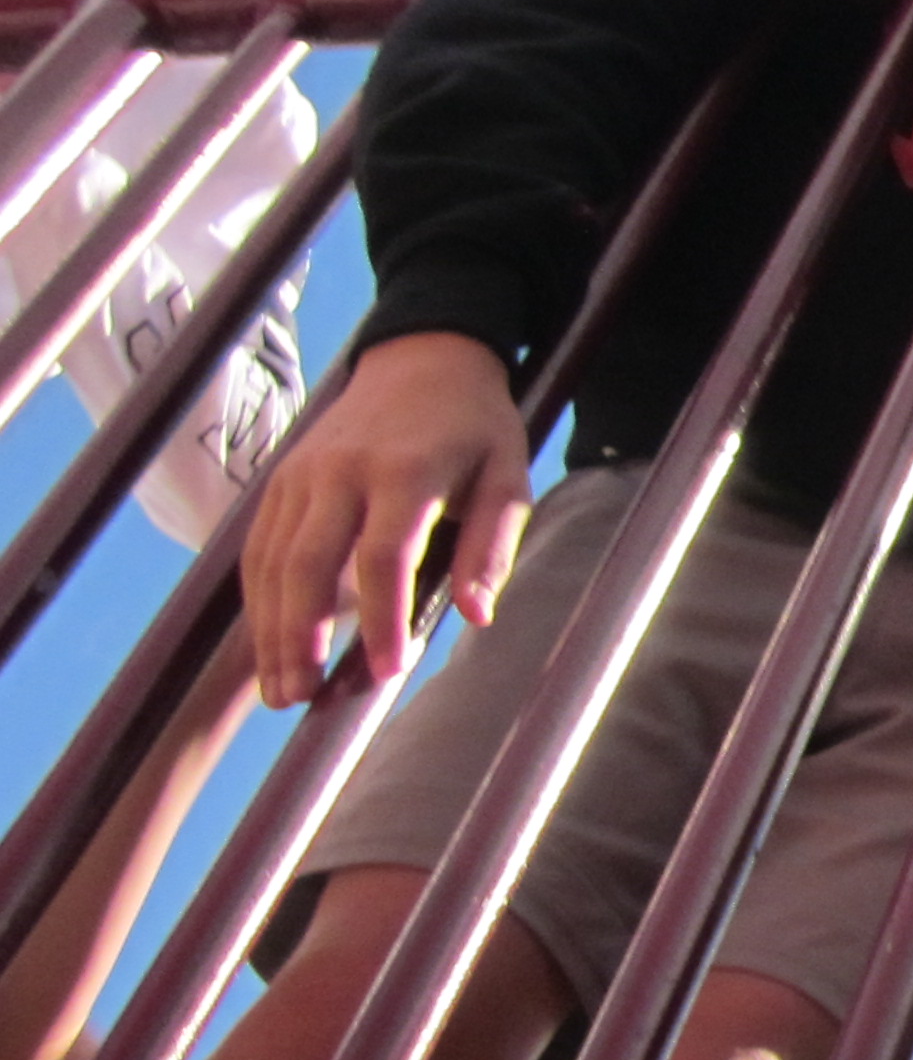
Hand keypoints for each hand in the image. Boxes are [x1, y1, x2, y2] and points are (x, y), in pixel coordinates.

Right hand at [242, 330, 529, 707]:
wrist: (422, 358)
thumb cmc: (476, 428)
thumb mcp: (508, 477)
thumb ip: (492, 546)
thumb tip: (478, 616)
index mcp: (406, 469)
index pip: (384, 555)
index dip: (381, 620)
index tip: (386, 673)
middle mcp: (341, 470)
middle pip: (308, 563)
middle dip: (301, 637)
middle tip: (303, 701)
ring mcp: (301, 472)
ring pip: (271, 560)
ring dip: (269, 630)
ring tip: (281, 692)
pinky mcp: (280, 478)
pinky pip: (259, 546)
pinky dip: (258, 600)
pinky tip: (268, 645)